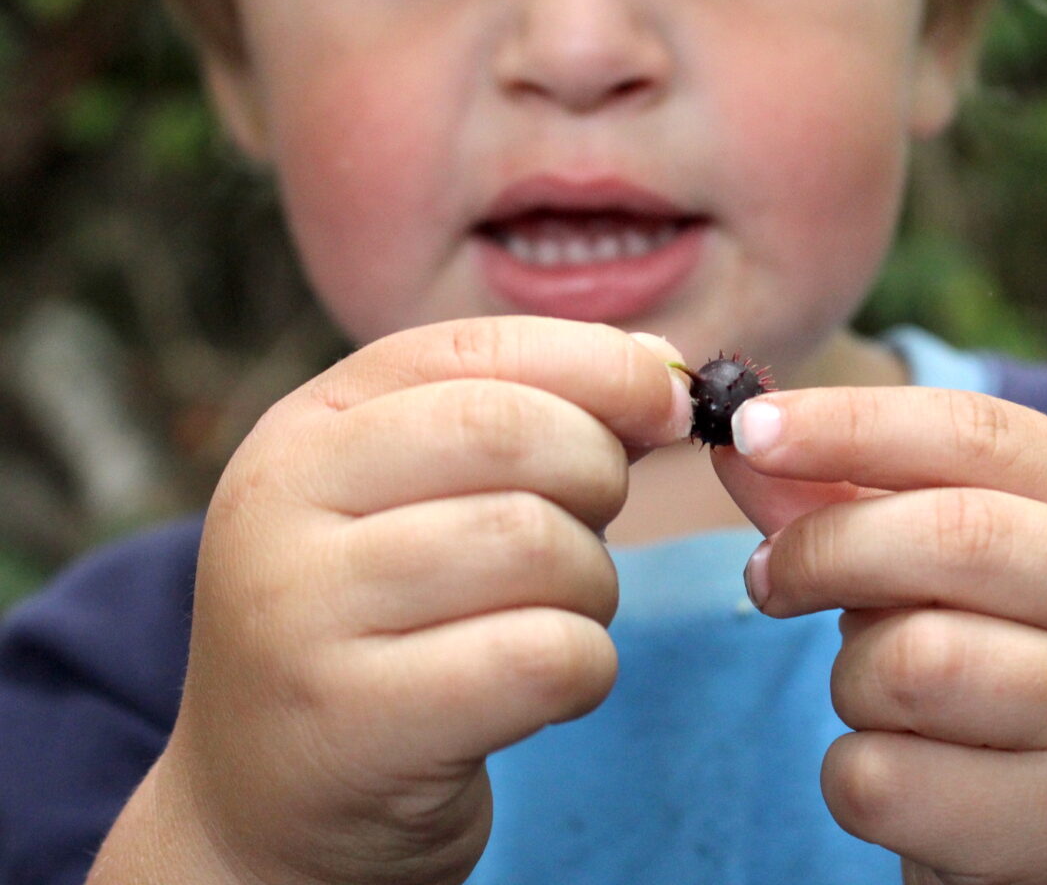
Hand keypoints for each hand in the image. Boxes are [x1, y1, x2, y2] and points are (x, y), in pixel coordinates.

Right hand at [138, 318, 691, 884]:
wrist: (272, 802)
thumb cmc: (384, 630)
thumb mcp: (420, 502)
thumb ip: (529, 420)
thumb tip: (661, 369)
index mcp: (304, 430)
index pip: (474, 349)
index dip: (600, 364)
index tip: (669, 405)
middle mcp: (281, 505)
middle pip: (511, 434)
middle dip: (597, 473)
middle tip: (592, 525)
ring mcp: (305, 616)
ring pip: (537, 545)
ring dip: (593, 583)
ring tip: (555, 613)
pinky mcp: (357, 724)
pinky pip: (545, 657)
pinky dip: (586, 668)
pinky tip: (546, 684)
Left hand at [712, 386, 1046, 884]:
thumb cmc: (1003, 666)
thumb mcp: (945, 572)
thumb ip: (848, 500)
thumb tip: (739, 448)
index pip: (977, 433)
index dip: (853, 422)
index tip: (750, 428)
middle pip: (952, 536)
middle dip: (826, 549)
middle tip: (767, 579)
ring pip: (913, 666)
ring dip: (853, 682)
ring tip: (881, 699)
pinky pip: (885, 781)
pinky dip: (856, 778)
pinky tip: (909, 782)